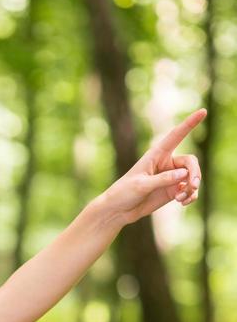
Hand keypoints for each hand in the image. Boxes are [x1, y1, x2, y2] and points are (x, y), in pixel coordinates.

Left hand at [102, 108, 205, 225]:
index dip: (190, 123)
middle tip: (192, 186)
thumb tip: (184, 174)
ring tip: (182, 198)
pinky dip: (190, 196)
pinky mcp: (172, 191)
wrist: (118, 210)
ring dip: (192, 187)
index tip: (203, 111)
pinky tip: (183, 202)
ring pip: (192, 177)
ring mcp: (171, 177)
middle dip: (194, 173)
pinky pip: (189, 190)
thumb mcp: (142, 185)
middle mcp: (167, 163)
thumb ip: (162, 180)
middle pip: (191, 162)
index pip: (177, 135)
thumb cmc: (125, 192)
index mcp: (157, 154)